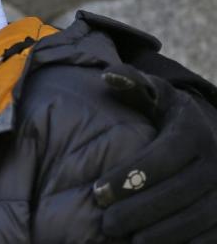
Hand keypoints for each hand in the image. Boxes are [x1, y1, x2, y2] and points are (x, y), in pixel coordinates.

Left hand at [94, 63, 216, 243]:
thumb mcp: (154, 95)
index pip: (160, 158)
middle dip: (139, 210)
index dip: (129, 177)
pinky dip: (185, 243)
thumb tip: (107, 76)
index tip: (97, 192)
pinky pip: (210, 235)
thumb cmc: (168, 116)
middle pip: (177, 192)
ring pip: (196, 217)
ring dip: (162, 232)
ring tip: (127, 239)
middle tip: (106, 222)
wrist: (210, 137)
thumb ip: (131, 83)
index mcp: (193, 131)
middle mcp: (216, 161)